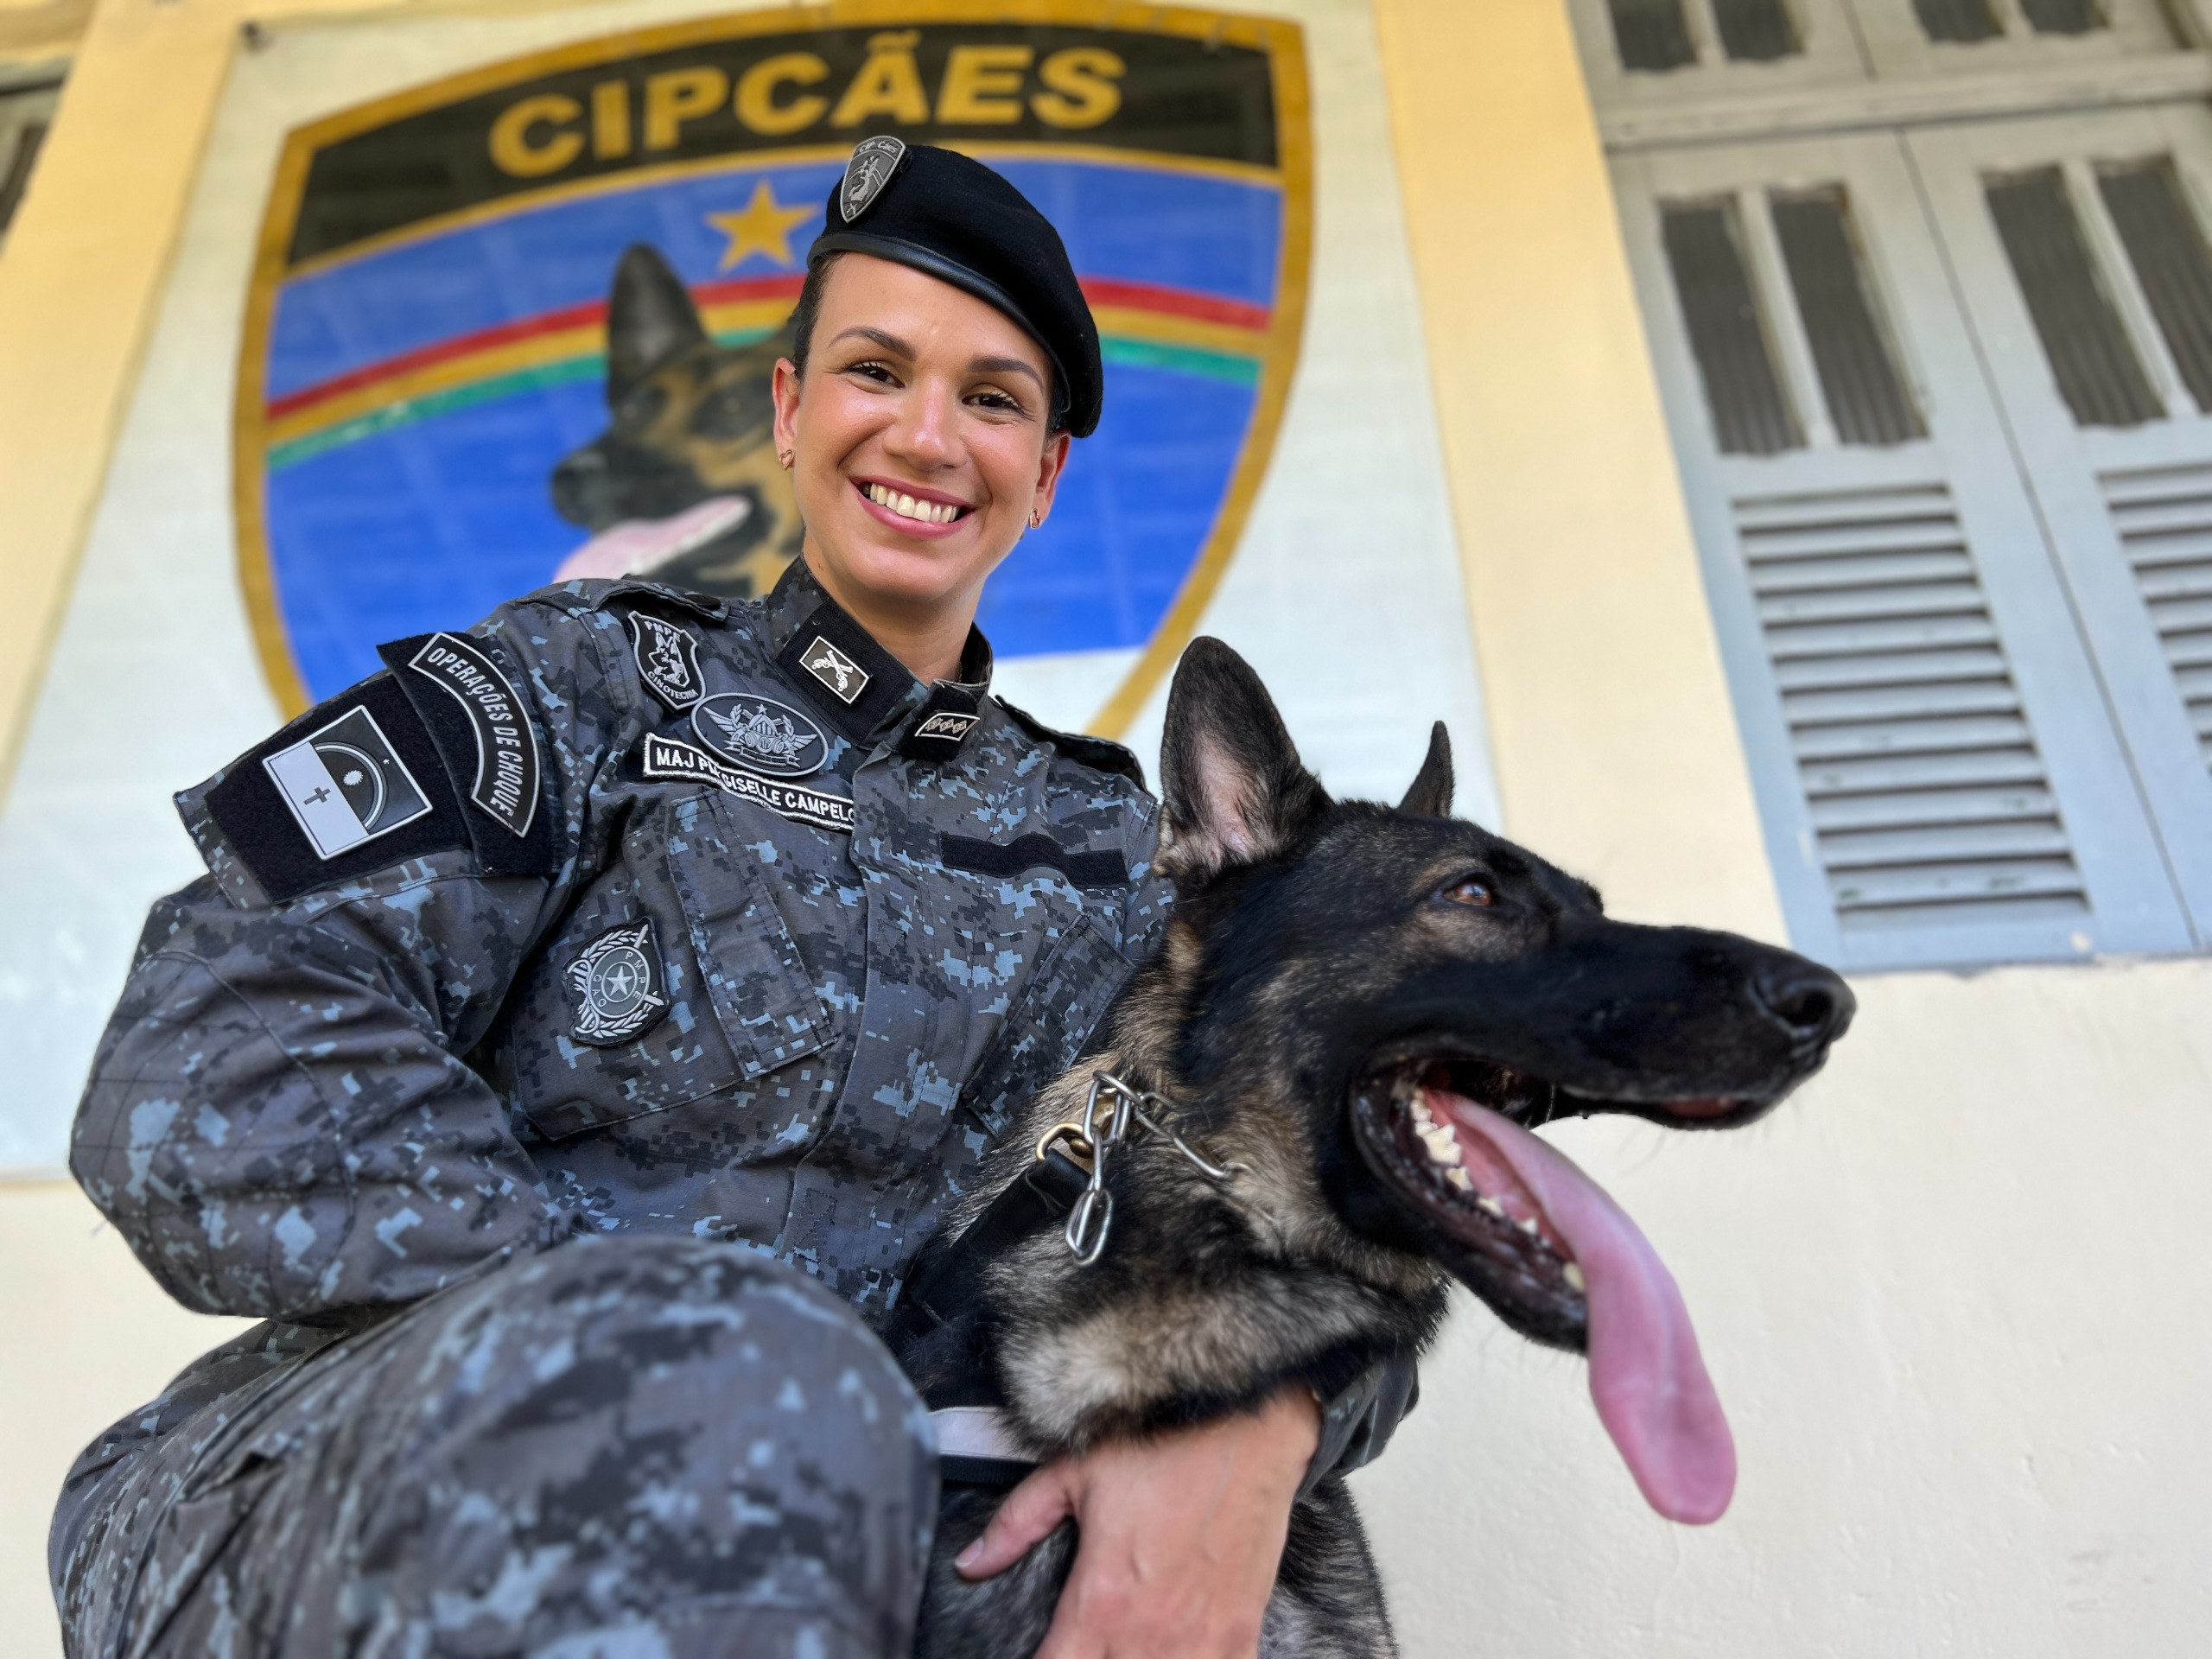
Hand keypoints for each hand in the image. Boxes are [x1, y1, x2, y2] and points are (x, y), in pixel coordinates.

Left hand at [955, 1383, 1320, 1657]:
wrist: (1249, 1429)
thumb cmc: (1163, 1445)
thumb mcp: (1075, 1472)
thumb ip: (1017, 1523)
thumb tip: (969, 1563)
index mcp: (1101, 1601)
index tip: (1041, 1651)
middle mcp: (1149, 1633)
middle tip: (1082, 1642)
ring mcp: (1200, 1641)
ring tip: (1119, 1645)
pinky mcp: (1240, 1635)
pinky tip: (1172, 1651)